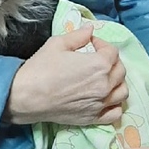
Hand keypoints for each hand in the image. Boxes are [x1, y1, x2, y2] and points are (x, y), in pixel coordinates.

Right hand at [4, 24, 127, 125]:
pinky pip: (116, 113)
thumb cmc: (40, 68)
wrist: (26, 96)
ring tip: (103, 78)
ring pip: (122, 92)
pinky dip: (115, 105)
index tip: (90, 44)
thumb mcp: (57, 44)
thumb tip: (90, 29)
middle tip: (96, 58)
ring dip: (116, 82)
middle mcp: (105, 85)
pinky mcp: (93, 118)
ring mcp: (101, 104)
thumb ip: (78, 35)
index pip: (112, 51)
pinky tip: (105, 98)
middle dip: (111, 61)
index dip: (101, 44)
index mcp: (99, 65)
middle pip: (120, 70)